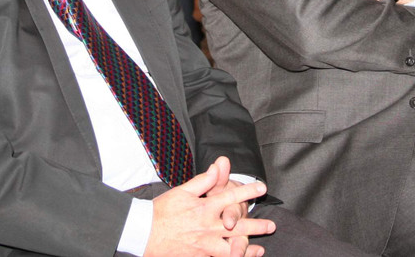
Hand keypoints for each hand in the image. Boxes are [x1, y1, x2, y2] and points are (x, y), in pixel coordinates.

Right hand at [145, 159, 273, 256]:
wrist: (143, 233)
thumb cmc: (162, 210)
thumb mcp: (182, 190)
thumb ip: (203, 180)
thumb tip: (219, 166)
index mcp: (205, 207)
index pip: (231, 196)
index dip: (249, 191)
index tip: (262, 187)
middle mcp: (208, 226)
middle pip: (238, 226)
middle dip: (257, 225)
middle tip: (271, 225)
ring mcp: (204, 244)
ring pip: (232, 247)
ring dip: (248, 248)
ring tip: (261, 249)